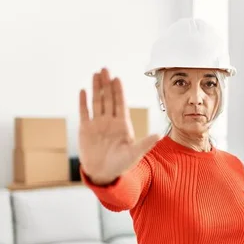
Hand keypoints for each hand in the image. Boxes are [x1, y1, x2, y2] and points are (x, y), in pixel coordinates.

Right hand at [78, 68, 159, 184]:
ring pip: (97, 102)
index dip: (119, 91)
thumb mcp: (135, 153)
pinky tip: (83, 90)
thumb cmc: (121, 165)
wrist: (103, 174)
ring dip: (96, 88)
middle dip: (107, 84)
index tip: (118, 79)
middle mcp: (110, 122)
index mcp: (122, 125)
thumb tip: (160, 135)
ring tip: (95, 74)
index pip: (120, 104)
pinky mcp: (86, 129)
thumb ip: (146, 143)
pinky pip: (84, 112)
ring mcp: (98, 124)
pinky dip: (83, 102)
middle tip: (105, 69)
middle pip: (108, 98)